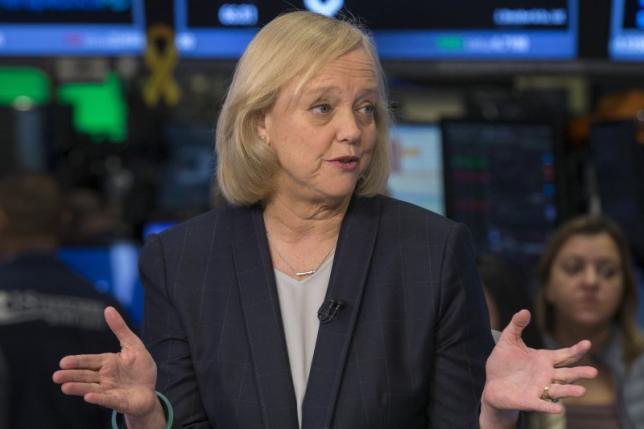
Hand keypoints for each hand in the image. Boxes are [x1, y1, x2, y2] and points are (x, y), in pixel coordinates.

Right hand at [52, 307, 158, 418]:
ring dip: (79, 388)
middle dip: (72, 376)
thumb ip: (120, 329)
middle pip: (86, 376)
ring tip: (65, 387)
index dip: (77, 361)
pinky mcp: (118, 401)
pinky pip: (107, 400)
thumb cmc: (140, 368)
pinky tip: (88, 397)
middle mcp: (105, 377)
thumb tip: (108, 309)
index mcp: (107, 363)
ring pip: (92, 388)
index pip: (89, 361)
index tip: (63, 361)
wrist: (149, 391)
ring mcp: (110, 390)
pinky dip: (98, 398)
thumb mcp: (133, 345)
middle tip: (56, 376)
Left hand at [482, 310, 597, 417]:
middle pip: (567, 374)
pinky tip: (560, 409)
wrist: (492, 384)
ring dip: (569, 391)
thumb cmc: (503, 362)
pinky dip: (549, 407)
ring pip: (558, 390)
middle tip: (594, 372)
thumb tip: (525, 310)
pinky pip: (541, 405)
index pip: (565, 355)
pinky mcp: (529, 400)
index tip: (587, 343)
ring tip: (582, 391)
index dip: (576, 350)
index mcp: (544, 359)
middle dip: (579, 373)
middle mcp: (547, 375)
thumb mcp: (508, 340)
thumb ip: (516, 325)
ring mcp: (539, 389)